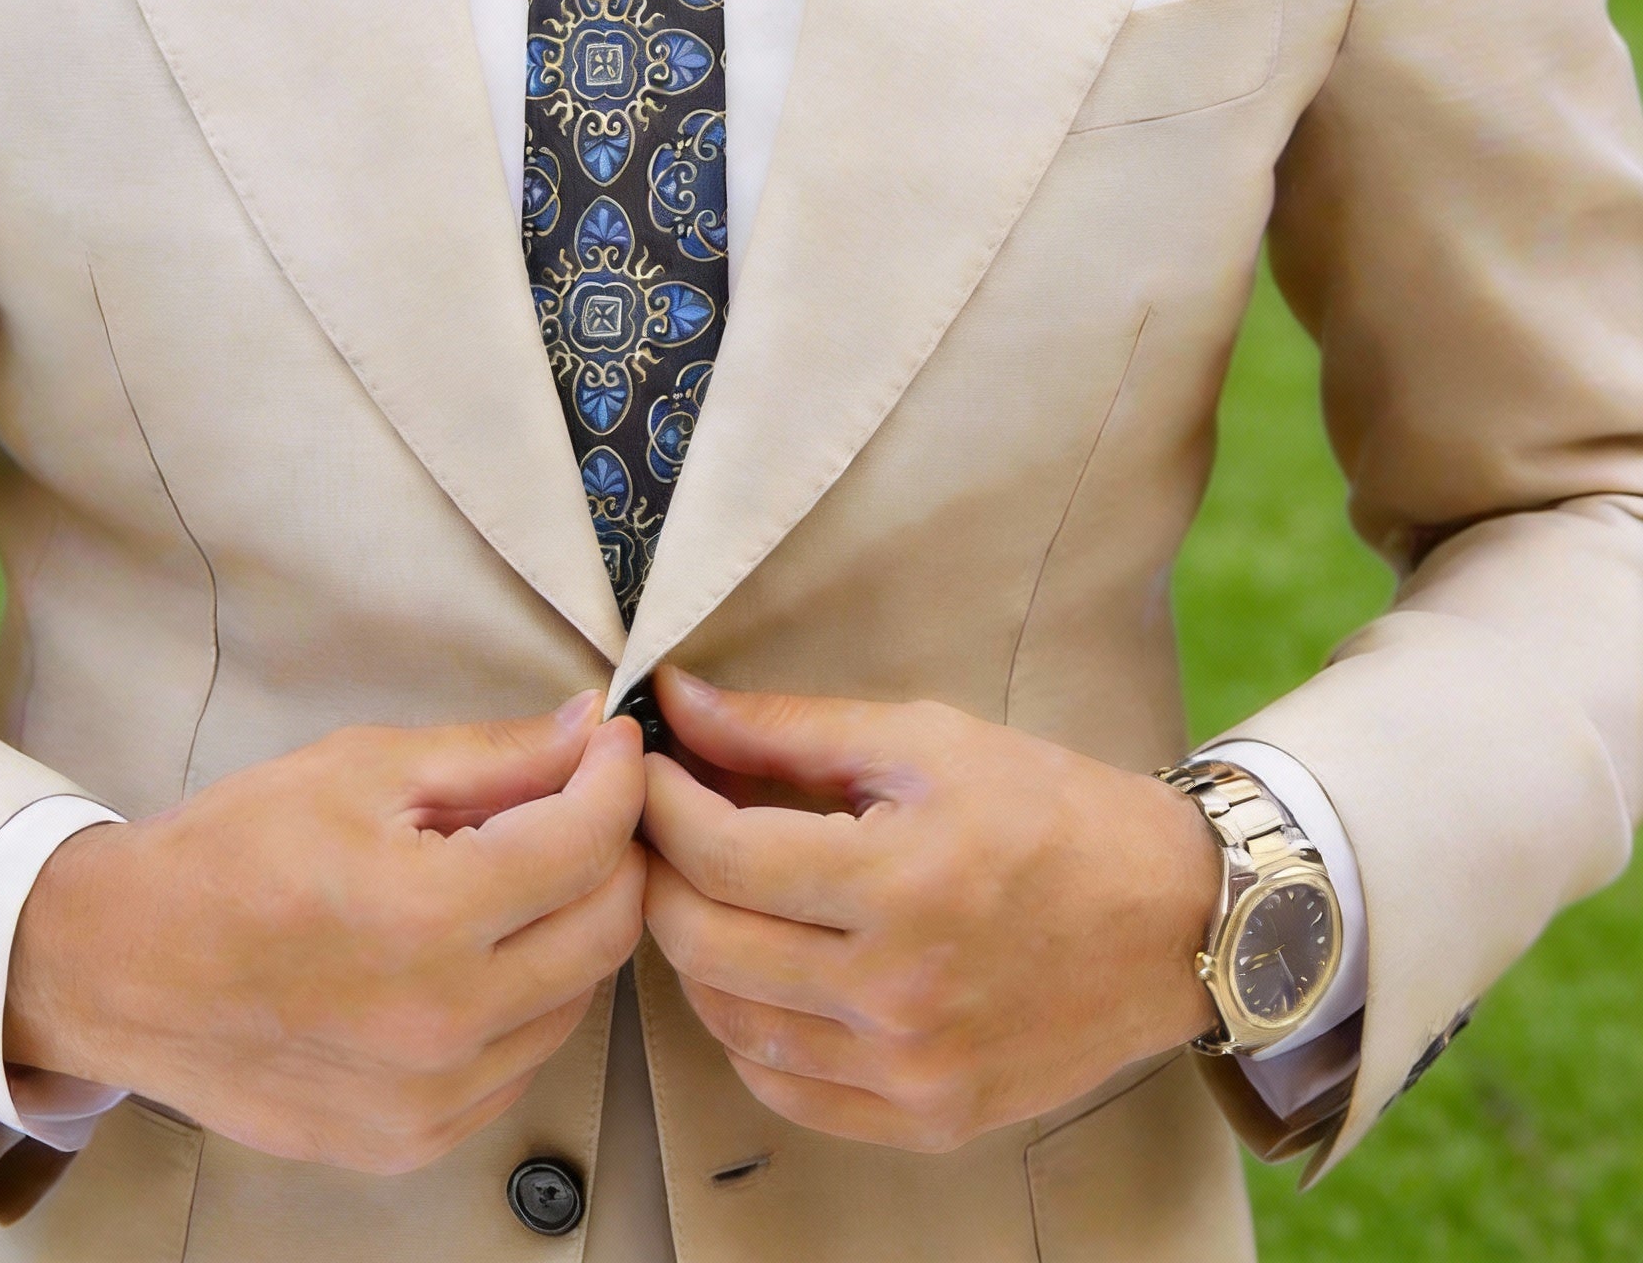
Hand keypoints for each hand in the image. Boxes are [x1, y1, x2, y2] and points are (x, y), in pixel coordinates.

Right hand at [5, 694, 646, 1172]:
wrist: (124, 968)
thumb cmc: (232, 854)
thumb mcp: (362, 768)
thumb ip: (494, 755)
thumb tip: (590, 730)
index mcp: (428, 918)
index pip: (589, 843)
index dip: (618, 776)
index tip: (612, 744)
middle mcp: (443, 1024)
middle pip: (609, 929)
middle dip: (615, 850)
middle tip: (583, 801)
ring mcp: (431, 1099)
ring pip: (578, 999)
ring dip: (574, 926)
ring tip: (518, 873)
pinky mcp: (414, 1140)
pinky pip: (522, 1060)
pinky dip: (527, 998)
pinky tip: (478, 950)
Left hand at [640, 668, 1218, 1151]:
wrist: (1173, 919)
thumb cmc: (1051, 810)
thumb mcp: (925, 740)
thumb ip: (788, 727)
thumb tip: (678, 700)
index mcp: (900, 882)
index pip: (720, 855)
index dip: (660, 804)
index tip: (646, 767)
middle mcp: (900, 992)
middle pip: (706, 943)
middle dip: (660, 872)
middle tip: (659, 826)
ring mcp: (913, 1069)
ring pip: (730, 1024)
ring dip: (693, 952)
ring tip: (705, 891)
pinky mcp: (928, 1118)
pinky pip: (786, 1091)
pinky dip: (746, 1032)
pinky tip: (758, 973)